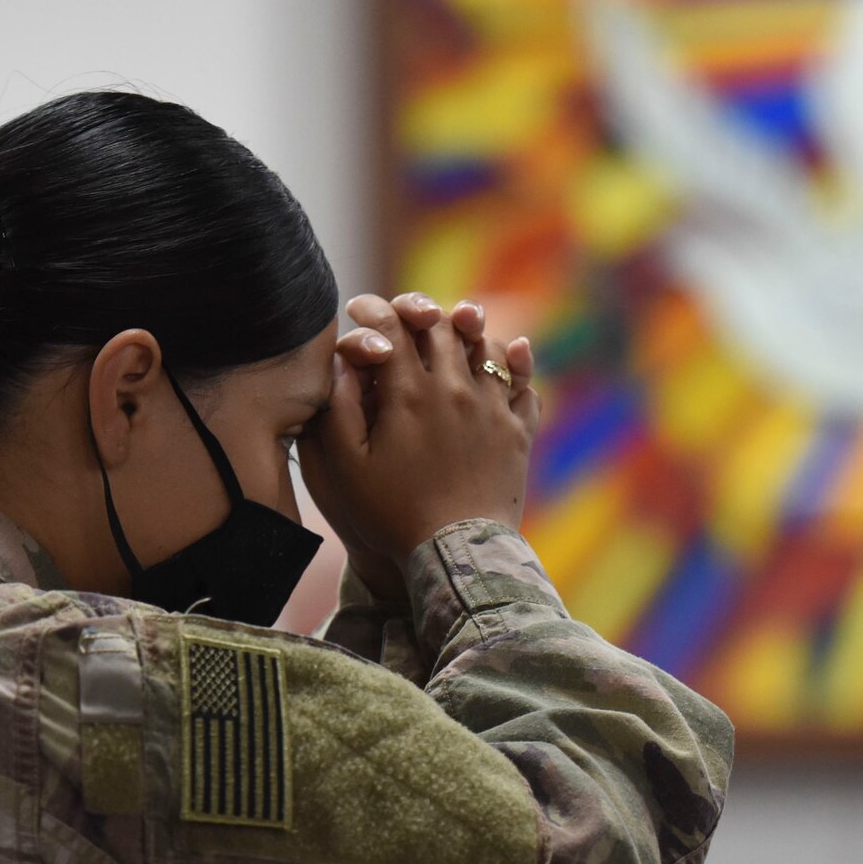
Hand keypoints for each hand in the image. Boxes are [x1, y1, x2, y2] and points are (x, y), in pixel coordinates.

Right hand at [300, 292, 540, 588]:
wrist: (453, 554)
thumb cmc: (389, 515)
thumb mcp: (344, 467)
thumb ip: (338, 409)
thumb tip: (344, 360)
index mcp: (408, 395)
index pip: (391, 328)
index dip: (372, 310)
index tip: (359, 309)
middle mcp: (455, 391)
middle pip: (441, 328)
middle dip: (419, 311)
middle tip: (406, 312)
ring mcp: (493, 409)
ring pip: (487, 345)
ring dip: (469, 330)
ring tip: (456, 324)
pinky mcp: (518, 433)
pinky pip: (524, 383)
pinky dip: (518, 362)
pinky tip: (513, 352)